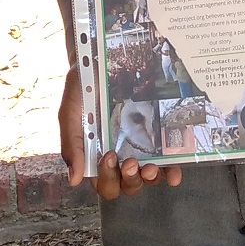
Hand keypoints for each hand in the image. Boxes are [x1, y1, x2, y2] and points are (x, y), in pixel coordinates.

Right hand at [60, 67, 178, 196]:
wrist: (99, 60)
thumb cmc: (82, 88)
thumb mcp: (70, 114)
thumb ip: (72, 145)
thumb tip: (74, 179)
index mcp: (96, 156)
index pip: (103, 183)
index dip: (107, 178)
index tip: (108, 156)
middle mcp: (119, 156)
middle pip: (127, 185)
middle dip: (130, 180)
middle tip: (130, 163)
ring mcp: (139, 147)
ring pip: (147, 177)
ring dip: (149, 178)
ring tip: (150, 167)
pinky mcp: (156, 136)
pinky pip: (167, 161)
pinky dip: (171, 170)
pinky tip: (174, 171)